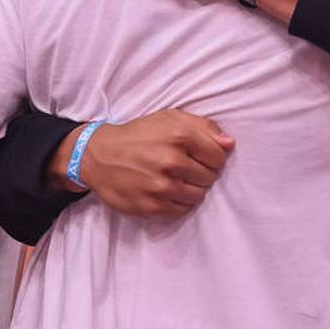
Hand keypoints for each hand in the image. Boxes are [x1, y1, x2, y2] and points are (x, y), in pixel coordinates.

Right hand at [76, 110, 235, 217]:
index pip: (219, 155)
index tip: (201, 155)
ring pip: (198, 195)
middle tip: (185, 167)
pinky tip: (166, 190)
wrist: (99, 156)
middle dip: (202, 172)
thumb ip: (204, 127)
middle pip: (210, 177)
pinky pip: (182, 210)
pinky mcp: (152, 206)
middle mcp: (171, 161)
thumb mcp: (170, 118)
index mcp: (179, 135)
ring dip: (192, 188)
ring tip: (176, 178)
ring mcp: (161, 186)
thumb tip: (229, 144)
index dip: (213, 156)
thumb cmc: (139, 135)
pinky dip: (179, 202)